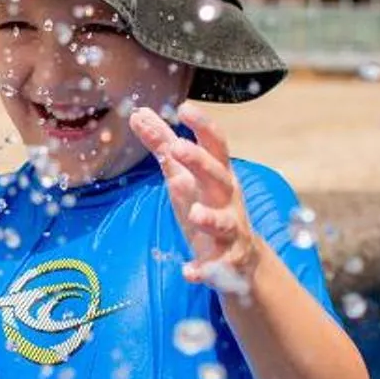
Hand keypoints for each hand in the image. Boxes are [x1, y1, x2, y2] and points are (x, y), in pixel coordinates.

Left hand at [130, 107, 263, 297]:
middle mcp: (228, 200)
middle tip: (177, 148)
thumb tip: (139, 114)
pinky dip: (204, 269)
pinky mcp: (226, 262)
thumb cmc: (208, 207)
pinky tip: (188, 271)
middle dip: (200, 162)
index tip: (185, 107)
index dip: (202, 125)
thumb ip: (163, 146)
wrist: (240, 261)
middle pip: (218, 176)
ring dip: (210, 218)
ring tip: (194, 214)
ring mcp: (230, 231)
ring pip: (225, 222)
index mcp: (218, 175)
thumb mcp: (184, 176)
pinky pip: (216, 266)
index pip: (215, 144)